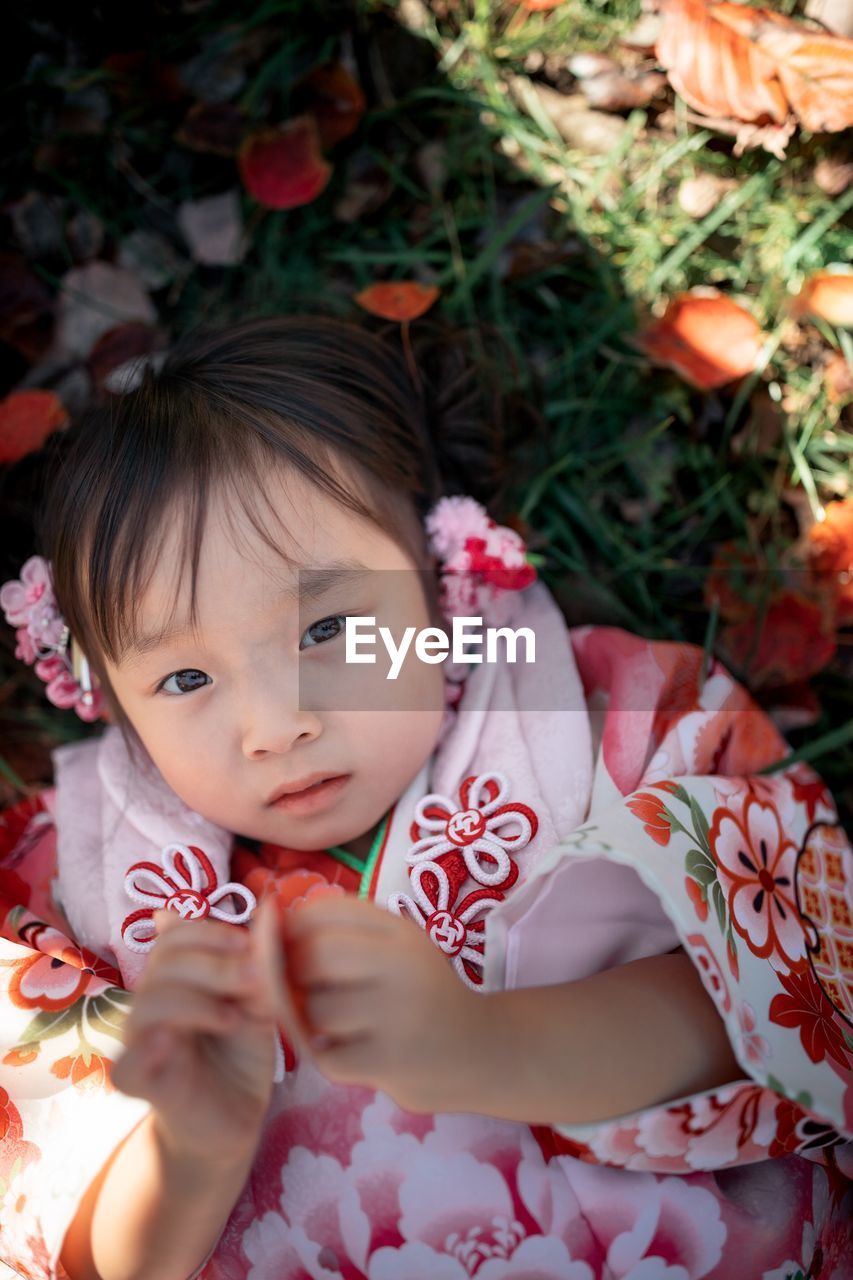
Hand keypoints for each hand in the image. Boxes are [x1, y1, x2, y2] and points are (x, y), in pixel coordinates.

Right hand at [111, 896, 280, 1163]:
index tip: (249, 944)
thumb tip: (263, 911)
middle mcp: (152, 1004)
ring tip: (235, 1017)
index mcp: (176, 979)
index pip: (174, 938)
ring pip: (148, 1004)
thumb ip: (255, 965)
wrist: (237, 1117)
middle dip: (213, 965)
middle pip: (163, 964)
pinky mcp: (142, 1085)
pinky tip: (171, 1044)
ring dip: (196, 1001)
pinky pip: (125, 1065)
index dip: (209, 933)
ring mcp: (142, 1043)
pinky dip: (145, 1050)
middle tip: (254, 980)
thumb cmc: (242, 1053)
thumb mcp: (258, 1004)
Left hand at [266, 894, 484, 1113]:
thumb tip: (268, 921)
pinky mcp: (392, 1061)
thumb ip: (341, 931)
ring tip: (328, 1023)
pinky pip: (327, 1056)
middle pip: (313, 956)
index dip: (288, 930)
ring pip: (316, 1010)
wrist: (476, 1051)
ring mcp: (398, 1014)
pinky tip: (344, 1049)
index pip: (321, 911)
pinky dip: (325, 1055)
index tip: (288, 949)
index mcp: (399, 929)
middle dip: (293, 975)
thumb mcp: (393, 947)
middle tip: (302, 989)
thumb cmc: (418, 993)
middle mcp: (402, 964)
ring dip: (309, 1020)